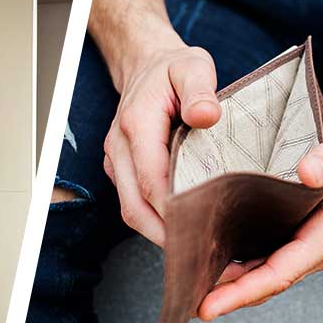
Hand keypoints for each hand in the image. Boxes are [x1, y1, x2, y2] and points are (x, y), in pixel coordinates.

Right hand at [103, 43, 221, 245]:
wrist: (144, 66)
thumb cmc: (171, 70)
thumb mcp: (192, 66)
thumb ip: (199, 89)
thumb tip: (206, 116)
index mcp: (136, 125)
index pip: (150, 180)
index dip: (173, 211)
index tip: (202, 231)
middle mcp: (119, 148)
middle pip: (134, 206)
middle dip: (165, 235)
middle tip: (200, 257)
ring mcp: (117, 161)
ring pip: (131, 210)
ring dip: (158, 233)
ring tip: (194, 251)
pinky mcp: (121, 170)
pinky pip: (134, 203)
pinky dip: (154, 222)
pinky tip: (182, 230)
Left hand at [198, 105, 322, 320]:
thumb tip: (309, 174)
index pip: (281, 272)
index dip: (245, 290)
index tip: (213, 303)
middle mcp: (312, 244)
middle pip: (264, 279)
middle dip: (227, 295)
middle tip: (188, 301)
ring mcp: (298, 239)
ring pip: (257, 270)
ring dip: (226, 282)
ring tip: (188, 284)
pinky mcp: (286, 229)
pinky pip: (256, 254)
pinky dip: (231, 261)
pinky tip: (204, 257)